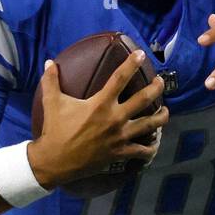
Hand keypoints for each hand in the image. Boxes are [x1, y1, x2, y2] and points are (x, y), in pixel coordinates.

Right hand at [28, 50, 168, 189]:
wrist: (55, 160)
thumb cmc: (54, 130)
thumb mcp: (52, 102)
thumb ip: (51, 81)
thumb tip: (49, 62)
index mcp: (100, 103)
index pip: (120, 78)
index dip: (132, 63)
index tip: (141, 54)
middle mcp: (115, 118)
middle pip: (144, 99)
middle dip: (156, 88)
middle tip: (160, 82)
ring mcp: (120, 137)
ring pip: (150, 125)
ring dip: (161, 116)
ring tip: (166, 111)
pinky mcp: (120, 153)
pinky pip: (142, 151)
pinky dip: (151, 148)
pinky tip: (155, 143)